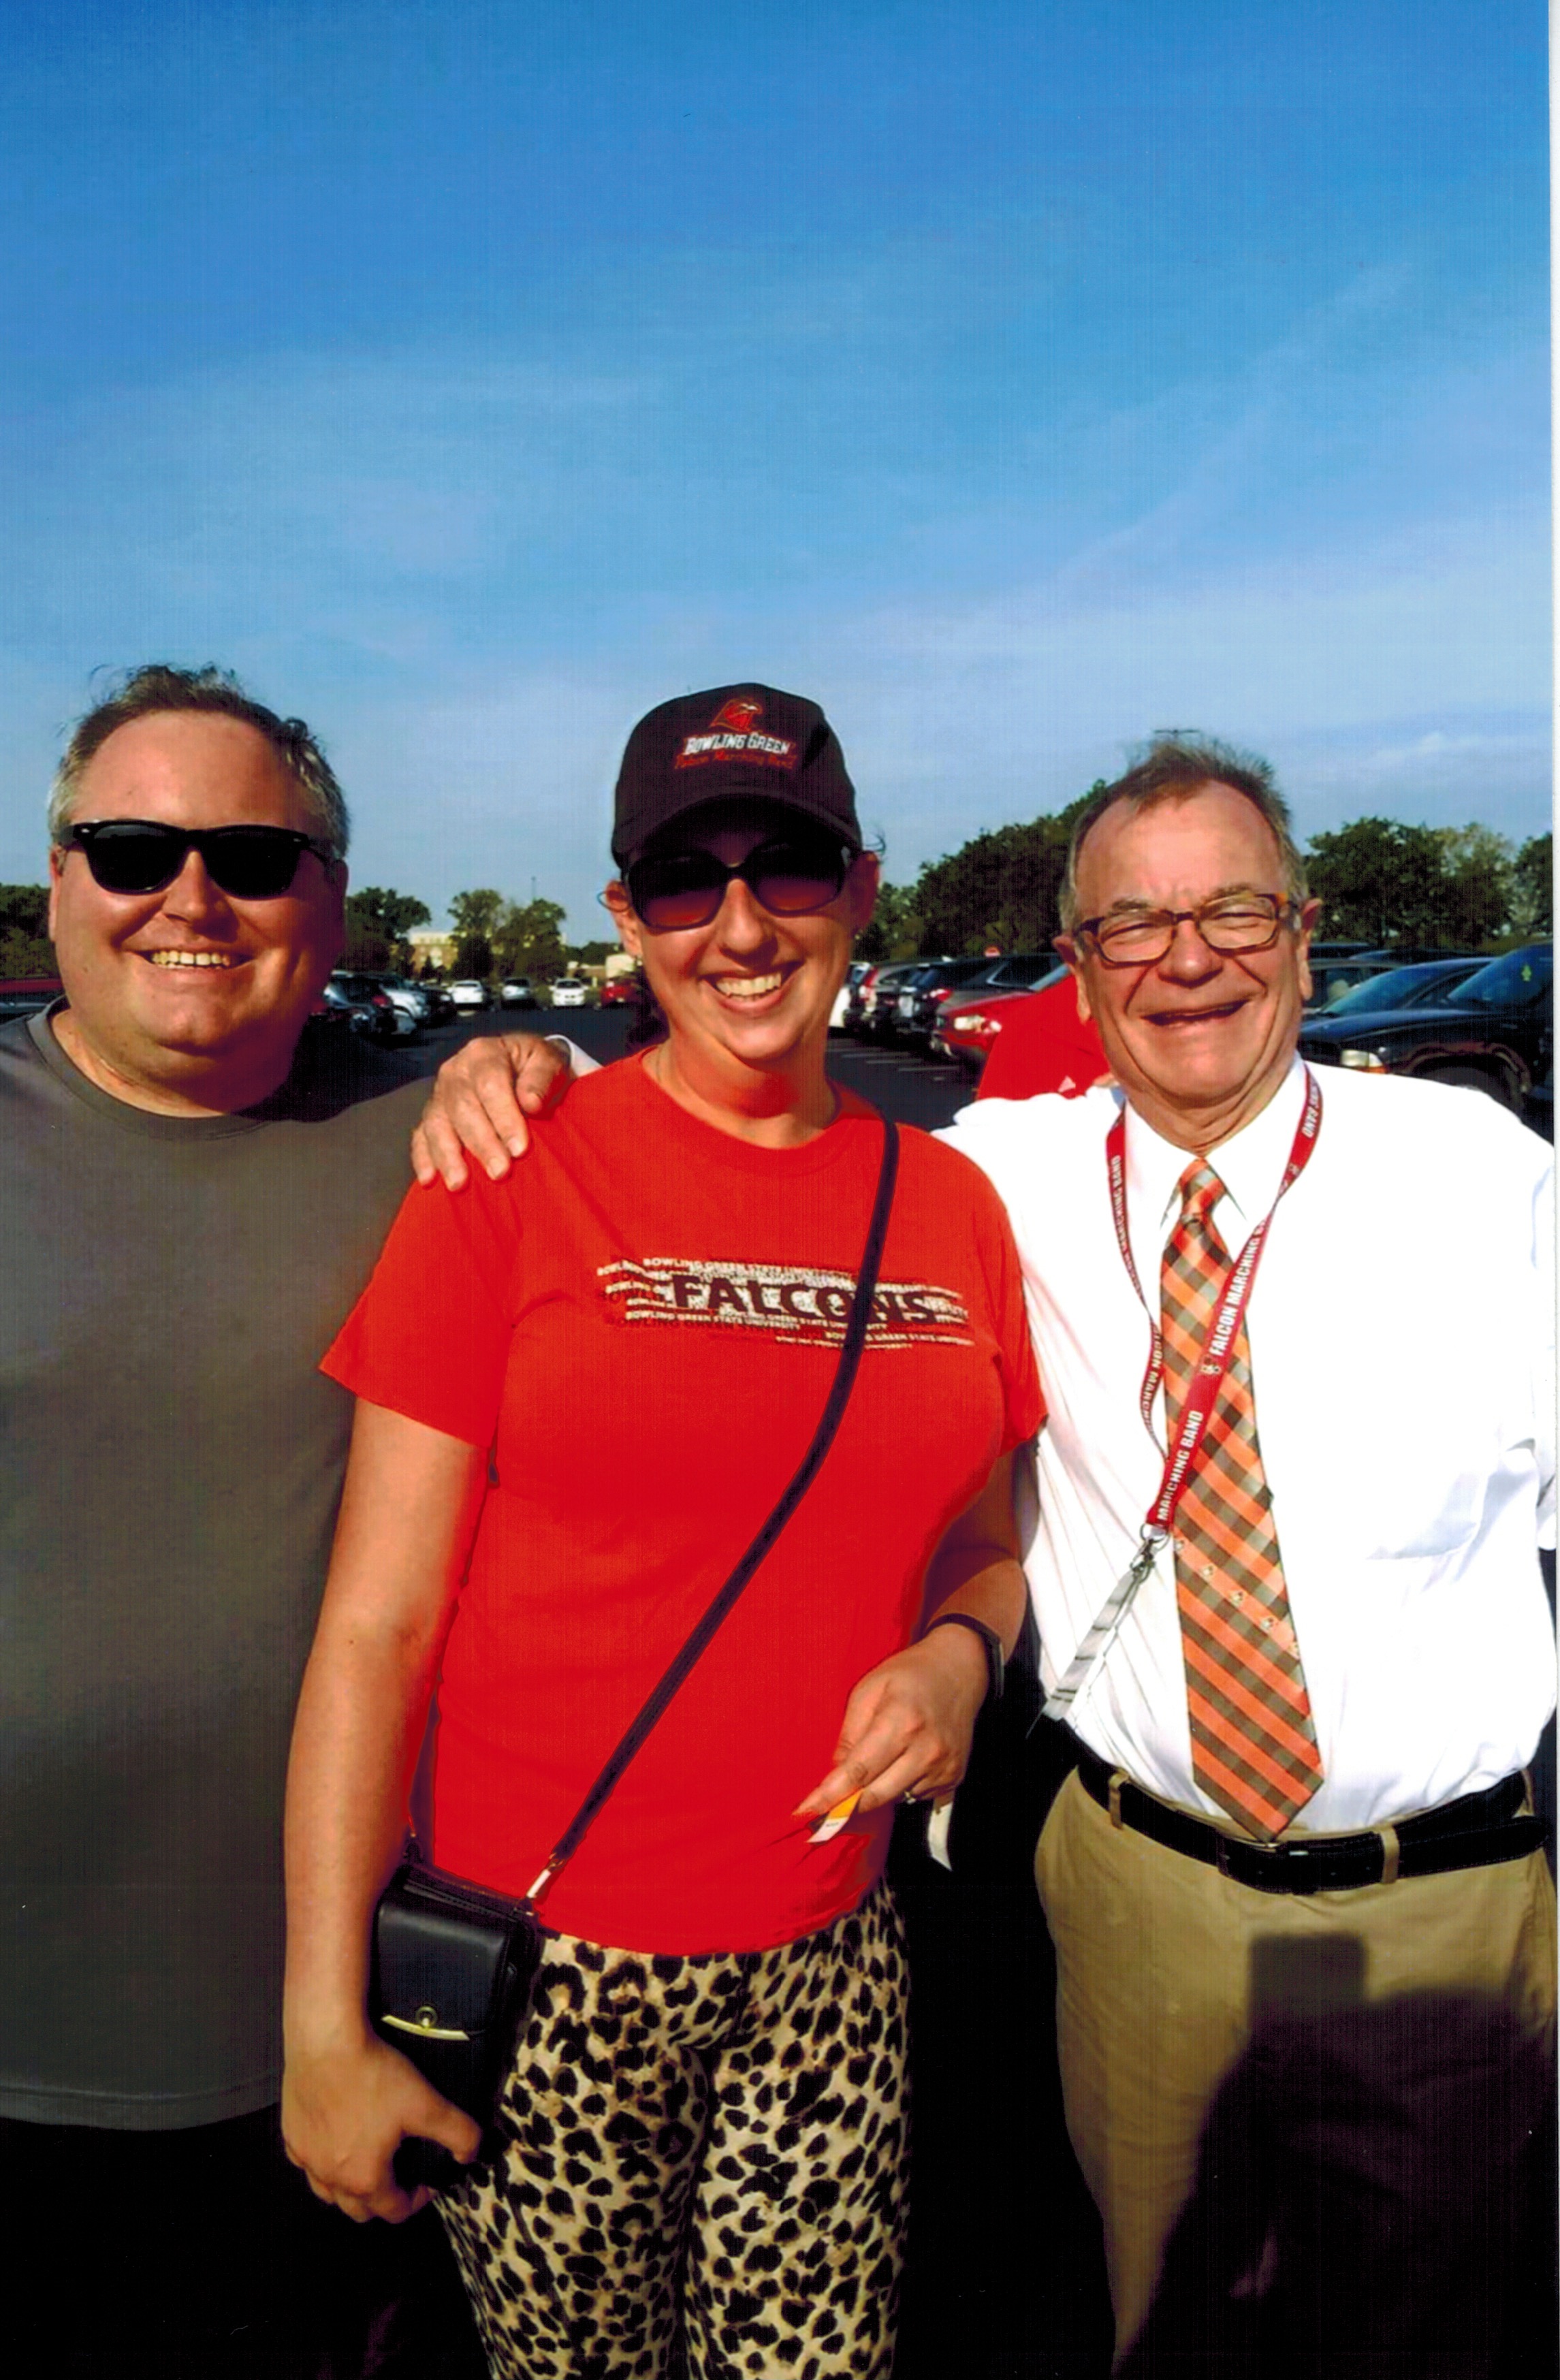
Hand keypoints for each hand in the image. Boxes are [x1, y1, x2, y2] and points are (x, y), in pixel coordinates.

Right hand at [282, 2032, 482, 2223]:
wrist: (325, 2043)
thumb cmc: (373, 2076)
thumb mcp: (427, 2104)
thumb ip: (457, 2133)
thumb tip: (470, 2154)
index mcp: (365, 2178)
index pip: (394, 2211)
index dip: (417, 2200)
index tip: (427, 2182)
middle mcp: (331, 2178)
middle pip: (358, 2210)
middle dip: (382, 2200)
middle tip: (400, 2175)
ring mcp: (306, 2158)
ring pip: (327, 2192)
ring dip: (348, 2188)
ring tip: (367, 2162)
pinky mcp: (290, 2135)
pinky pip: (306, 2162)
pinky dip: (322, 2161)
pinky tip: (333, 2138)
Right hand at [411, 1033, 572, 1188]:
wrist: (517, 1065)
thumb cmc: (534, 1068)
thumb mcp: (548, 1061)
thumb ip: (542, 1077)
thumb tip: (531, 1102)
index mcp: (484, 1054)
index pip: (491, 1086)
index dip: (504, 1118)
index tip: (520, 1149)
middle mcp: (455, 1071)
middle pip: (462, 1108)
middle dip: (481, 1143)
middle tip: (499, 1173)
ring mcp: (439, 1094)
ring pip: (437, 1124)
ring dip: (447, 1156)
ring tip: (460, 1184)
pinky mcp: (431, 1115)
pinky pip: (420, 1136)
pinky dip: (423, 1158)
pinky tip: (429, 1180)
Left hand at [793, 1628, 989, 1823]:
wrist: (959, 1670)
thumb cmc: (909, 1675)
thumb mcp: (869, 1689)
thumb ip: (850, 1732)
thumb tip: (835, 1772)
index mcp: (900, 1722)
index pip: (858, 1771)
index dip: (830, 1795)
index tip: (806, 1812)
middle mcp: (925, 1750)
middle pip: (876, 1796)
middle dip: (846, 1804)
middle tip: (825, 1806)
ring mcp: (943, 1766)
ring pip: (895, 1799)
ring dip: (877, 1790)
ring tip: (882, 1756)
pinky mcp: (954, 1776)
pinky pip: (915, 1796)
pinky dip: (901, 1785)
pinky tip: (904, 1758)